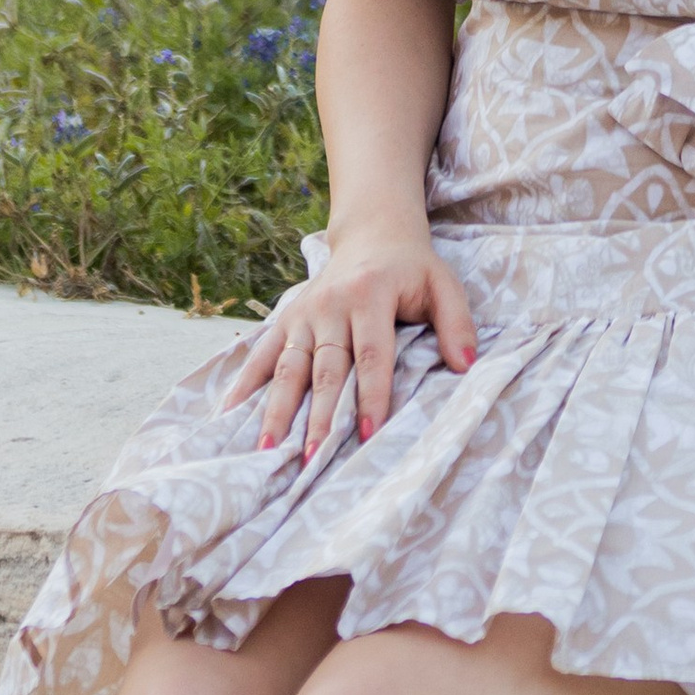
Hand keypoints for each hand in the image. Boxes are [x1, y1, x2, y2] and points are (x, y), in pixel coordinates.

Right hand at [222, 208, 476, 459]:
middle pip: (325, 368)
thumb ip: (457, 323)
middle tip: (310, 459)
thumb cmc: (412, 269)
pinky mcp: (286, 317)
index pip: (372, 355)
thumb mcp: (443, 285)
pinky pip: (263, 353)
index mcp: (372, 295)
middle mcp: (332, 303)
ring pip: (289, 365)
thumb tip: (466, 365)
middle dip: (318, 416)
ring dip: (276, 407)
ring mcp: (305, 312)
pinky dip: (245, 383)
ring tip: (265, 448)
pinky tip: (228, 413)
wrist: (373, 234)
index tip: (366, 436)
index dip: (370, 396)